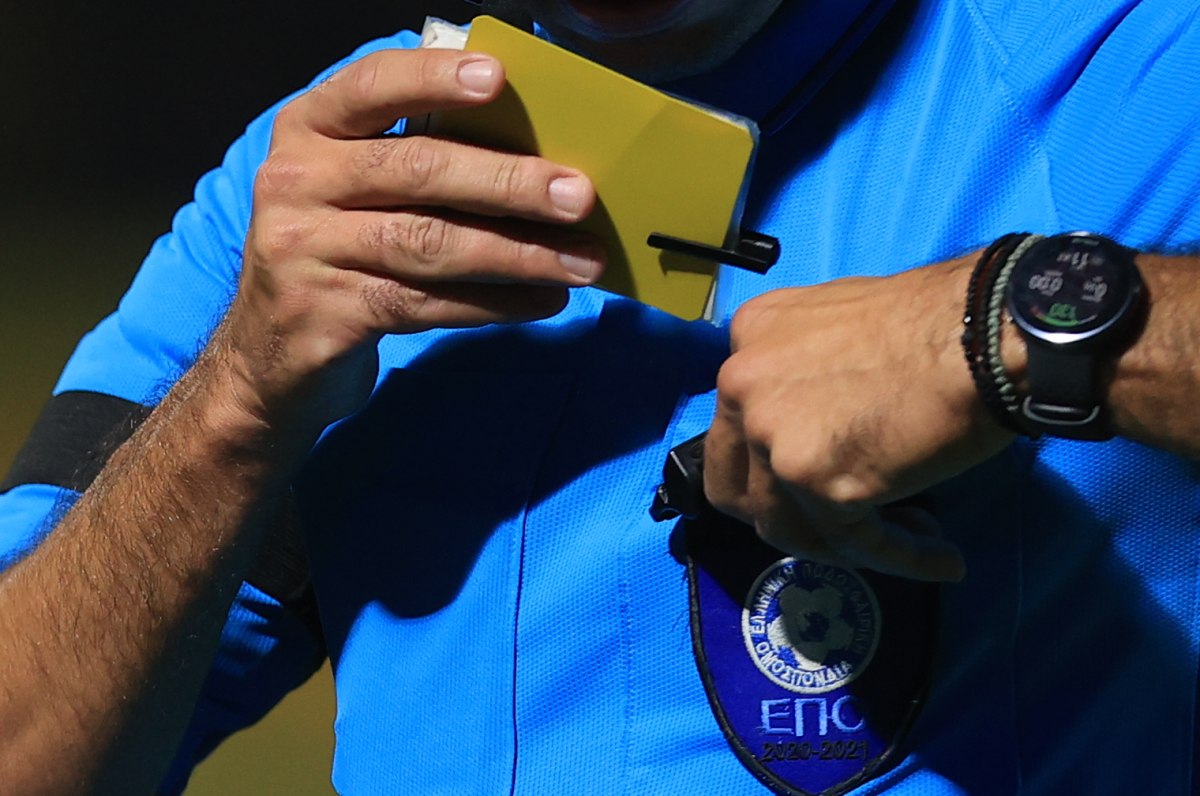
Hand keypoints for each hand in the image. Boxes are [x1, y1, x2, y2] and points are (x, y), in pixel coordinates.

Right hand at [216, 49, 603, 434]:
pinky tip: (543, 301)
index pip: (371, 86)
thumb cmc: (336, 254)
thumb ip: (415, 160)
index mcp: (307, 130)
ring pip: (429, 244)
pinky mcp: (325, 316)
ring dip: (518, 254)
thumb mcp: (354, 191)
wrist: (268, 356)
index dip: (433, 80)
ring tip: (582, 261)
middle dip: (507, 182)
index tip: (499, 79)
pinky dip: (495, 304)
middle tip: (578, 196)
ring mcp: (303, 252)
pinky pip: (427, 305)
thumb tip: (535, 153)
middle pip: (415, 170)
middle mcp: (294, 182)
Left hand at [704, 257, 1012, 580]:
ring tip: (913, 535)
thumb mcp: (840, 325)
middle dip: (787, 517)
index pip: (739, 427)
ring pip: (788, 527)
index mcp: (748, 340)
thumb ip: (806, 372)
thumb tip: (816, 424)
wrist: (987, 330)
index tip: (828, 477)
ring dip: (846, 543)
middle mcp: (742, 387)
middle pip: (739, 487)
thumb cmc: (938, 319)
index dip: (778, 464)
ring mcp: (773, 437)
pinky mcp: (817, 484)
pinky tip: (940, 558)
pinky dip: (900, 558)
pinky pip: (854, 542)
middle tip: (840, 526)